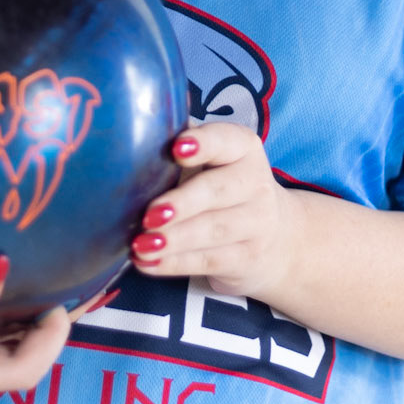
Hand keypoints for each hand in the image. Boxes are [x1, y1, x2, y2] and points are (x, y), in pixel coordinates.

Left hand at [130, 124, 301, 300]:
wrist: (275, 237)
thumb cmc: (222, 187)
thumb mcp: (213, 163)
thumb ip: (180, 152)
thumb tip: (127, 147)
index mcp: (243, 148)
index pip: (226, 140)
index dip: (203, 144)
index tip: (175, 149)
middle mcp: (256, 183)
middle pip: (218, 191)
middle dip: (182, 203)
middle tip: (150, 215)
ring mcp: (257, 223)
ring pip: (213, 230)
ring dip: (174, 239)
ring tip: (141, 245)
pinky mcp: (248, 257)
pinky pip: (208, 261)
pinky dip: (174, 263)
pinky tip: (147, 263)